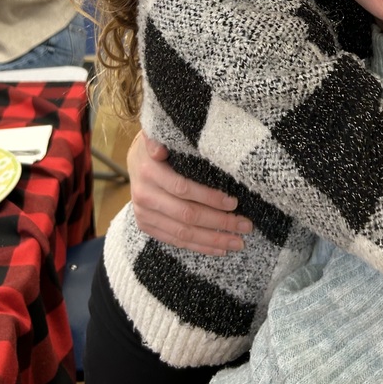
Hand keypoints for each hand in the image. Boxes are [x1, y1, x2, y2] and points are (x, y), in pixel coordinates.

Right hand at [127, 131, 252, 252]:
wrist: (137, 159)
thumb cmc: (160, 144)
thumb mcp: (160, 134)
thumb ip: (162, 139)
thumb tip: (160, 149)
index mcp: (149, 171)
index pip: (183, 189)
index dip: (209, 197)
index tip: (234, 202)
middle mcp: (144, 196)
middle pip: (187, 215)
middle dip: (219, 222)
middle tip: (245, 225)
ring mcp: (144, 214)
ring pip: (182, 233)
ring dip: (213, 240)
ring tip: (238, 242)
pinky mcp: (147, 226)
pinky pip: (175, 241)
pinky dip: (199, 246)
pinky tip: (219, 249)